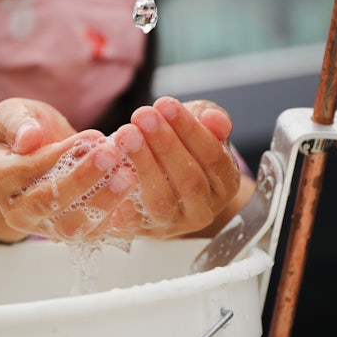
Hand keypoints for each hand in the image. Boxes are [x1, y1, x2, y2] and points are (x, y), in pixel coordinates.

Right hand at [0, 98, 137, 239]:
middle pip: (48, 201)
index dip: (61, 154)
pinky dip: (112, 214)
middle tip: (112, 155)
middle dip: (83, 178)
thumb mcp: (14, 114)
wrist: (41, 156)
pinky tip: (129, 190)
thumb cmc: (29, 132)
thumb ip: (16, 122)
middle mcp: (16, 209)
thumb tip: (28, 138)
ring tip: (126, 176)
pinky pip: (90, 234)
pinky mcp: (68, 234)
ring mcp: (42, 227)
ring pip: (71, 224)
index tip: (92, 136)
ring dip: (101, 201)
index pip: (29, 169)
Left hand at [105, 96, 240, 238]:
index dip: (190, 130)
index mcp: (225, 183)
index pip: (213, 157)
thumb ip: (211, 120)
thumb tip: (214, 119)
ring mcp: (173, 225)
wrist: (156, 190)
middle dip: (165, 144)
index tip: (165, 104)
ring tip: (126, 134)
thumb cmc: (182, 152)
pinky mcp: (143, 232)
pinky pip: (132, 216)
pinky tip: (111, 164)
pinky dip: (121, 190)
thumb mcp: (200, 130)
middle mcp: (203, 209)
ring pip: (162, 198)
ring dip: (143, 163)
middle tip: (142, 115)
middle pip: (189, 179)